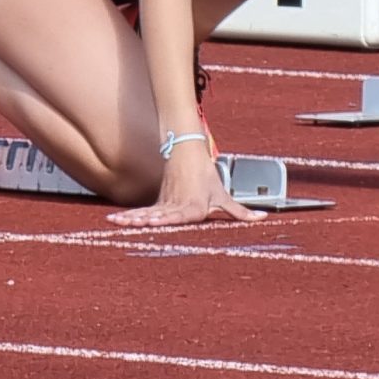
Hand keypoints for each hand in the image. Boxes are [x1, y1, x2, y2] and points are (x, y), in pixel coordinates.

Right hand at [106, 147, 261, 227]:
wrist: (188, 153)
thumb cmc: (206, 177)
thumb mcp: (223, 196)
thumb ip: (239, 212)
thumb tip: (263, 218)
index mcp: (193, 208)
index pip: (179, 216)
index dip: (166, 219)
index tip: (154, 222)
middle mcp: (177, 207)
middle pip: (160, 216)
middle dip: (145, 222)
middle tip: (133, 225)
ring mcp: (165, 204)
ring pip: (147, 213)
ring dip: (132, 219)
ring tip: (117, 223)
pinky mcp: (158, 202)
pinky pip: (142, 212)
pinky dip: (128, 216)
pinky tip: (114, 221)